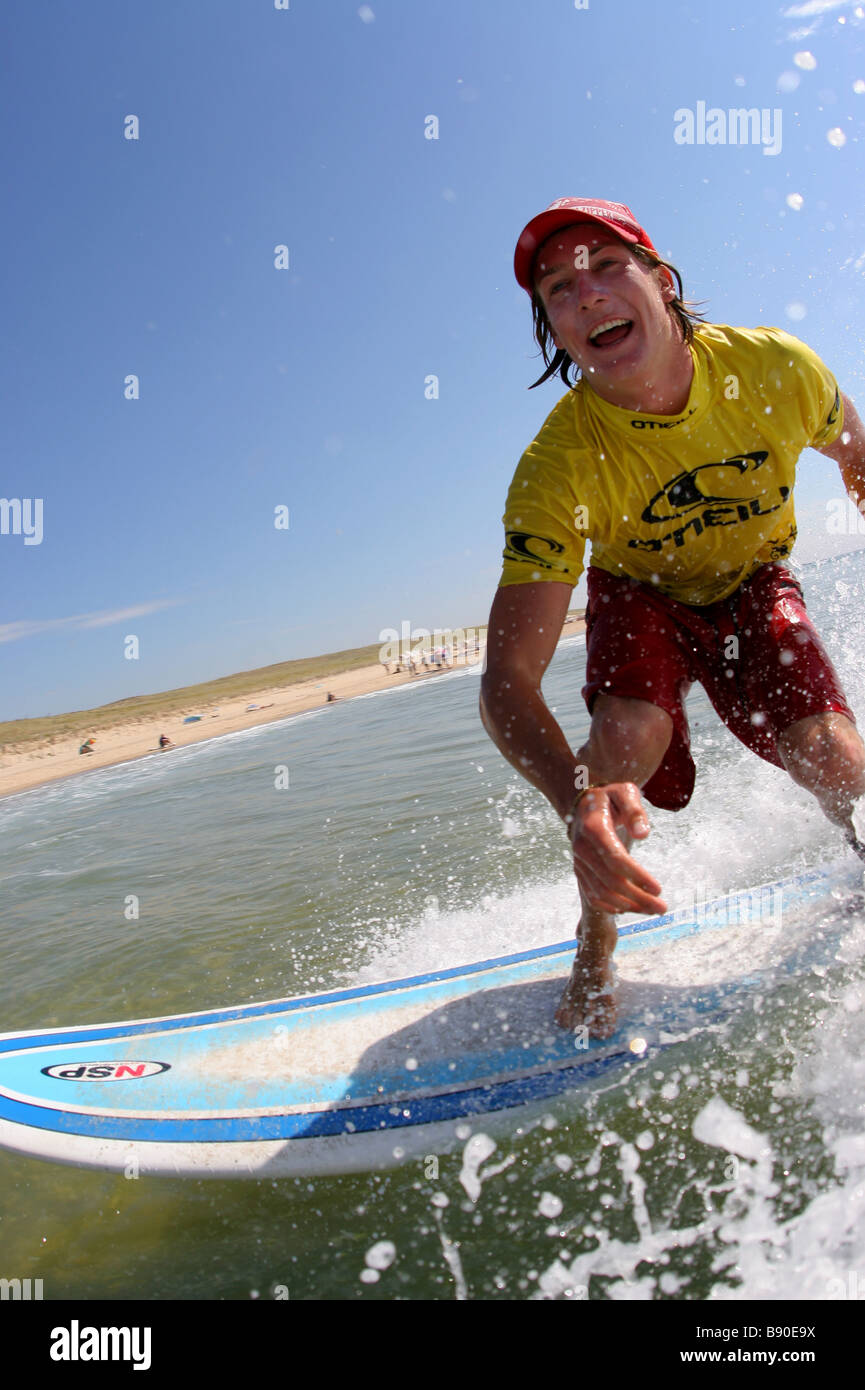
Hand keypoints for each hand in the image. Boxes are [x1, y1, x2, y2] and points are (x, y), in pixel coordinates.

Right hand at [568, 783, 666, 916]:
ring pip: (601, 893)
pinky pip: (592, 894)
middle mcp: (582, 848)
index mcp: (594, 828)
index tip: (659, 888)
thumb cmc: (610, 798)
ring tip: (652, 909)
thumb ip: (634, 811)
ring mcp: (579, 862)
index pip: (615, 859)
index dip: (637, 876)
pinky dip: (611, 906)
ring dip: (628, 906)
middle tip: (662, 907)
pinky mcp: (580, 871)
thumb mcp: (625, 793)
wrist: (584, 804)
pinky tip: (630, 908)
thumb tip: (642, 834)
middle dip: (638, 898)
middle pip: (610, 881)